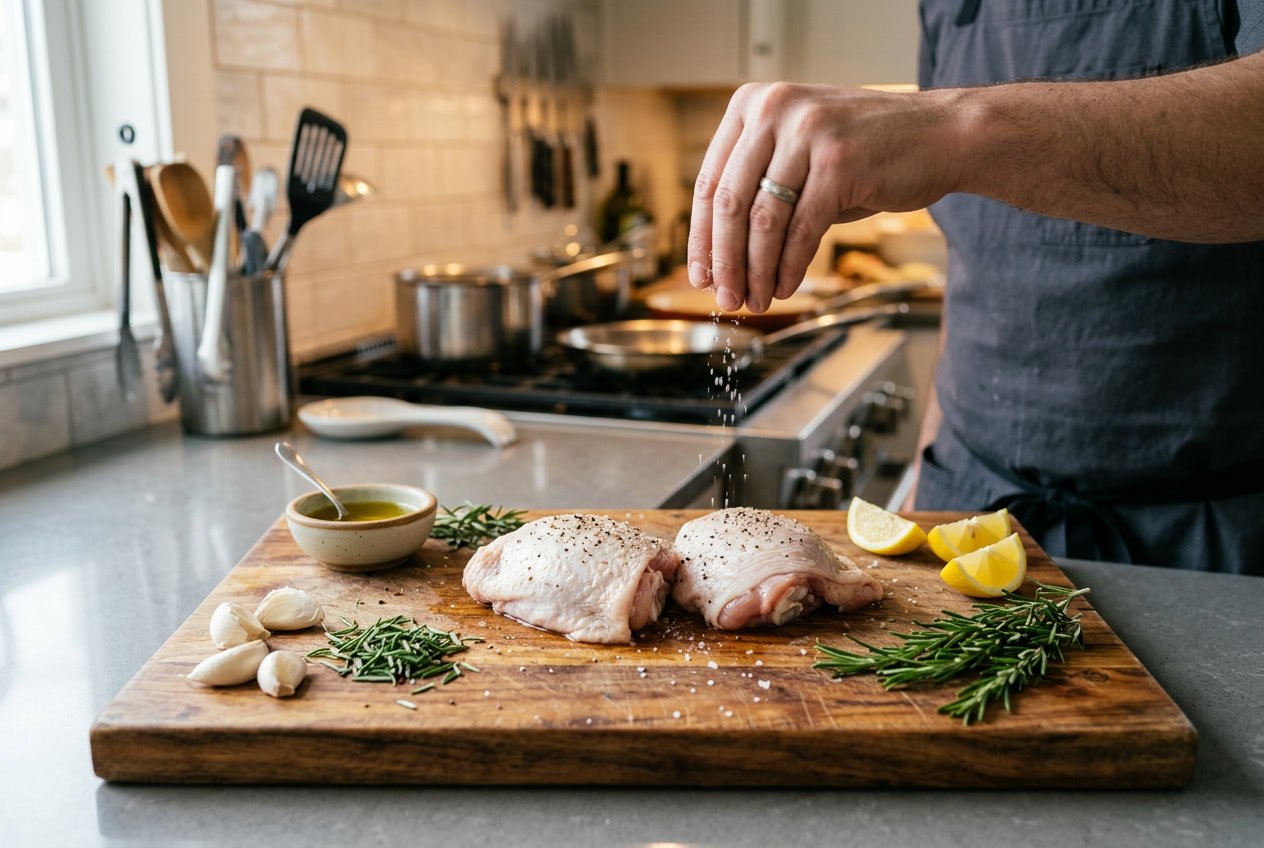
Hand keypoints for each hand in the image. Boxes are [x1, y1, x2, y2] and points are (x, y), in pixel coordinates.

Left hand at [687, 82, 961, 311]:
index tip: (700, 277)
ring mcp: (807, 132)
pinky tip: (784, 288)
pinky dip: (788, 267)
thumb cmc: (867, 152)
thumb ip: (760, 184)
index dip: (701, 237)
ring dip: (755, 271)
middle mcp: (774, 109)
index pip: (710, 181)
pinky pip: (802, 230)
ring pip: (763, 221)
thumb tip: (718, 251)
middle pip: (730, 204)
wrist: (942, 135)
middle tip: (725, 299)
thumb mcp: (800, 152)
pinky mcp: (838, 162)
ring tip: (755, 301)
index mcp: (752, 102)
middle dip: (726, 261)